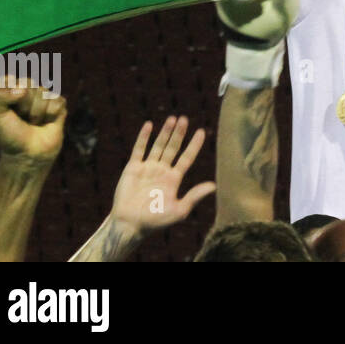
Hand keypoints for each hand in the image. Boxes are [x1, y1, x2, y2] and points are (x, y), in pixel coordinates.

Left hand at [0, 81, 66, 167]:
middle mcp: (25, 90)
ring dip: (37, 113)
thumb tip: (22, 89)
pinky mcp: (58, 104)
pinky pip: (58, 101)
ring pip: (44, 93)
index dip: (10, 92)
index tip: (7, 108)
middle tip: (21, 119)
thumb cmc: (8, 136)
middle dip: (24, 105)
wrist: (29, 154)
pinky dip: (51, 115)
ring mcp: (43, 97)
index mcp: (7, 91)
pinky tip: (46, 123)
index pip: (9, 79)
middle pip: (28, 84)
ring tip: (33, 123)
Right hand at [111, 117, 215, 235]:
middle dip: (179, 133)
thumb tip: (214, 186)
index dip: (194, 145)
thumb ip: (194, 196)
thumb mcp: (179, 210)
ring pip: (158, 146)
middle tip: (185, 118)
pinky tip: (149, 125)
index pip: (187, 157)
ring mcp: (147, 168)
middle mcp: (162, 171)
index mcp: (174, 179)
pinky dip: (143, 137)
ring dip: (165, 132)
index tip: (202, 131)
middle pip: (173, 147)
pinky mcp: (133, 168)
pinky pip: (139, 150)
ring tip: (172, 118)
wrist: (129, 225)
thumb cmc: (155, 221)